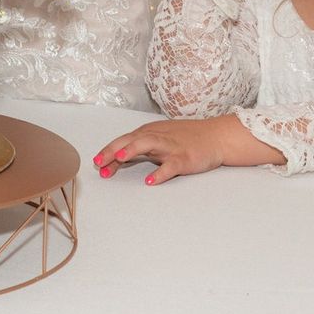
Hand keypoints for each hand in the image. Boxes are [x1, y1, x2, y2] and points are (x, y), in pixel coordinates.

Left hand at [93, 118, 229, 184]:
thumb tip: (116, 158)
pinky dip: (160, 173)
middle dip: (113, 150)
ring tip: (119, 157)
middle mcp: (157, 136)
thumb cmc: (185, 139)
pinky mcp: (184, 158)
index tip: (97, 164)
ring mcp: (171, 146)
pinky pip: (171, 165)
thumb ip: (140, 148)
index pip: (124, 140)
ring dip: (132, 149)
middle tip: (98, 162)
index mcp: (149, 133)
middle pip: (131, 140)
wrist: (216, 137)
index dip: (109, 151)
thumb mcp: (160, 140)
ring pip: (148, 143)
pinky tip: (150, 181)